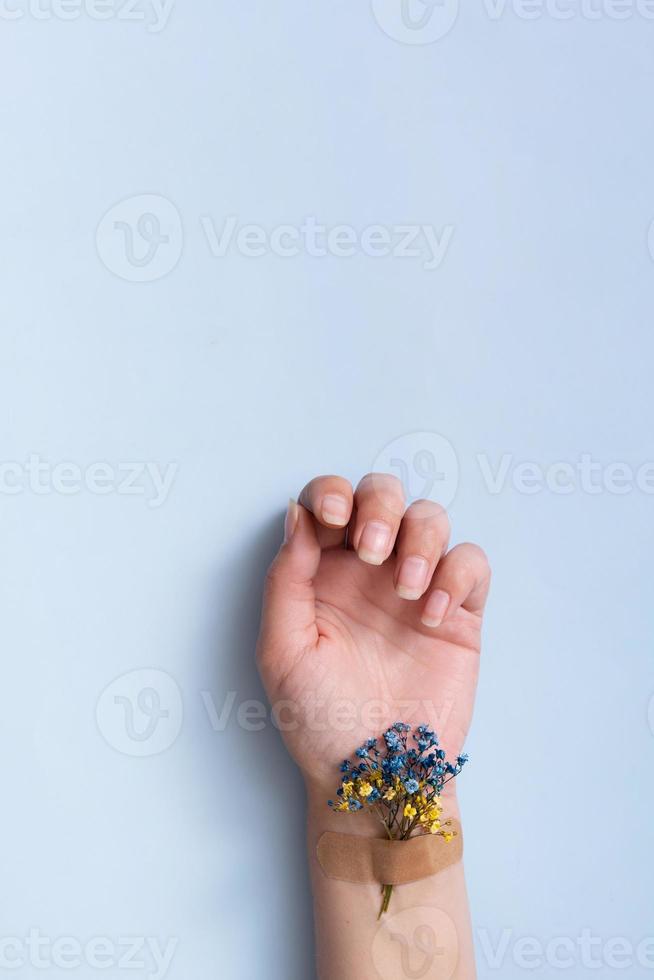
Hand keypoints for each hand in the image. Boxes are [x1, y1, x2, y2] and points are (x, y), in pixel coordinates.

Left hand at [257, 473, 490, 795]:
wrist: (374, 774)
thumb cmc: (318, 717)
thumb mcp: (282, 650)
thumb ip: (286, 580)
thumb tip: (296, 514)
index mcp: (322, 570)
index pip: (329, 502)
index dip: (332, 492)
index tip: (333, 518)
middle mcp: (370, 570)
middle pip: (383, 494)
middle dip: (380, 507)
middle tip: (371, 553)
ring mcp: (417, 587)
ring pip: (431, 518)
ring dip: (421, 539)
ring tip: (407, 591)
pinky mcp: (460, 613)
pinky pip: (471, 563)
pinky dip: (457, 574)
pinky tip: (434, 615)